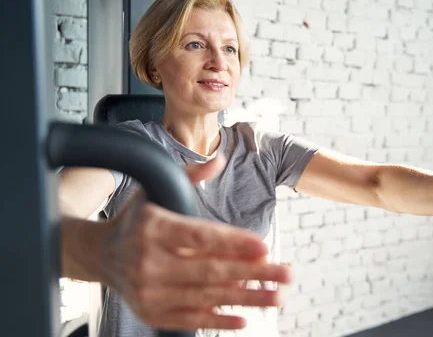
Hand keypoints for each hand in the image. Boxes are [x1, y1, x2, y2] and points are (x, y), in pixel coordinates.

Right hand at [98, 155, 290, 330]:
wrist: (100, 254)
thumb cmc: (136, 219)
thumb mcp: (155, 189)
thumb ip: (190, 175)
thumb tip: (220, 159)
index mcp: (154, 228)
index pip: (201, 237)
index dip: (234, 243)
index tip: (264, 246)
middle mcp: (149, 262)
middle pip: (211, 270)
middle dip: (254, 273)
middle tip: (286, 274)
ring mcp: (149, 291)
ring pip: (206, 297)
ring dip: (246, 298)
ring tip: (277, 297)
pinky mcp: (150, 312)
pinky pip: (189, 319)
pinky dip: (217, 321)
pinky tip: (244, 319)